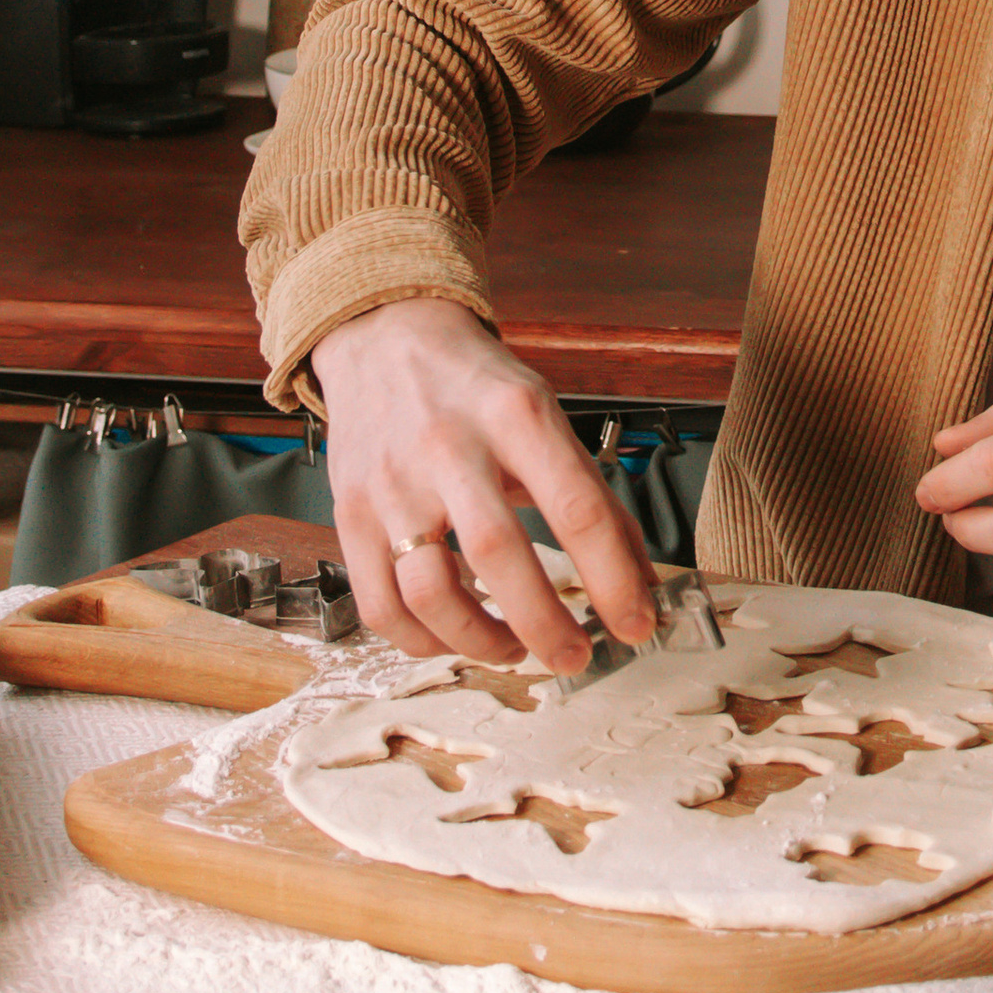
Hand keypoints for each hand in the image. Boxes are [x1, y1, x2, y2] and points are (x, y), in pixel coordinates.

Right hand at [310, 297, 655, 669]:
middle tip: (577, 656)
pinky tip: (453, 635)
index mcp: (516, 414)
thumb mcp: (544, 413)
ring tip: (515, 647)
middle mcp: (451, 446)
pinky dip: (422, 640)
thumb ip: (593, 494)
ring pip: (431, 592)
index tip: (636, 624)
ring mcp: (393, 483)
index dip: (614, 578)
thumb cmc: (475, 385)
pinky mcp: (351, 515)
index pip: (576, 506)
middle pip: (499, 552)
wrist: (385, 336)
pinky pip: (381, 606)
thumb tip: (641, 577)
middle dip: (547, 623)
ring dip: (481, 642)